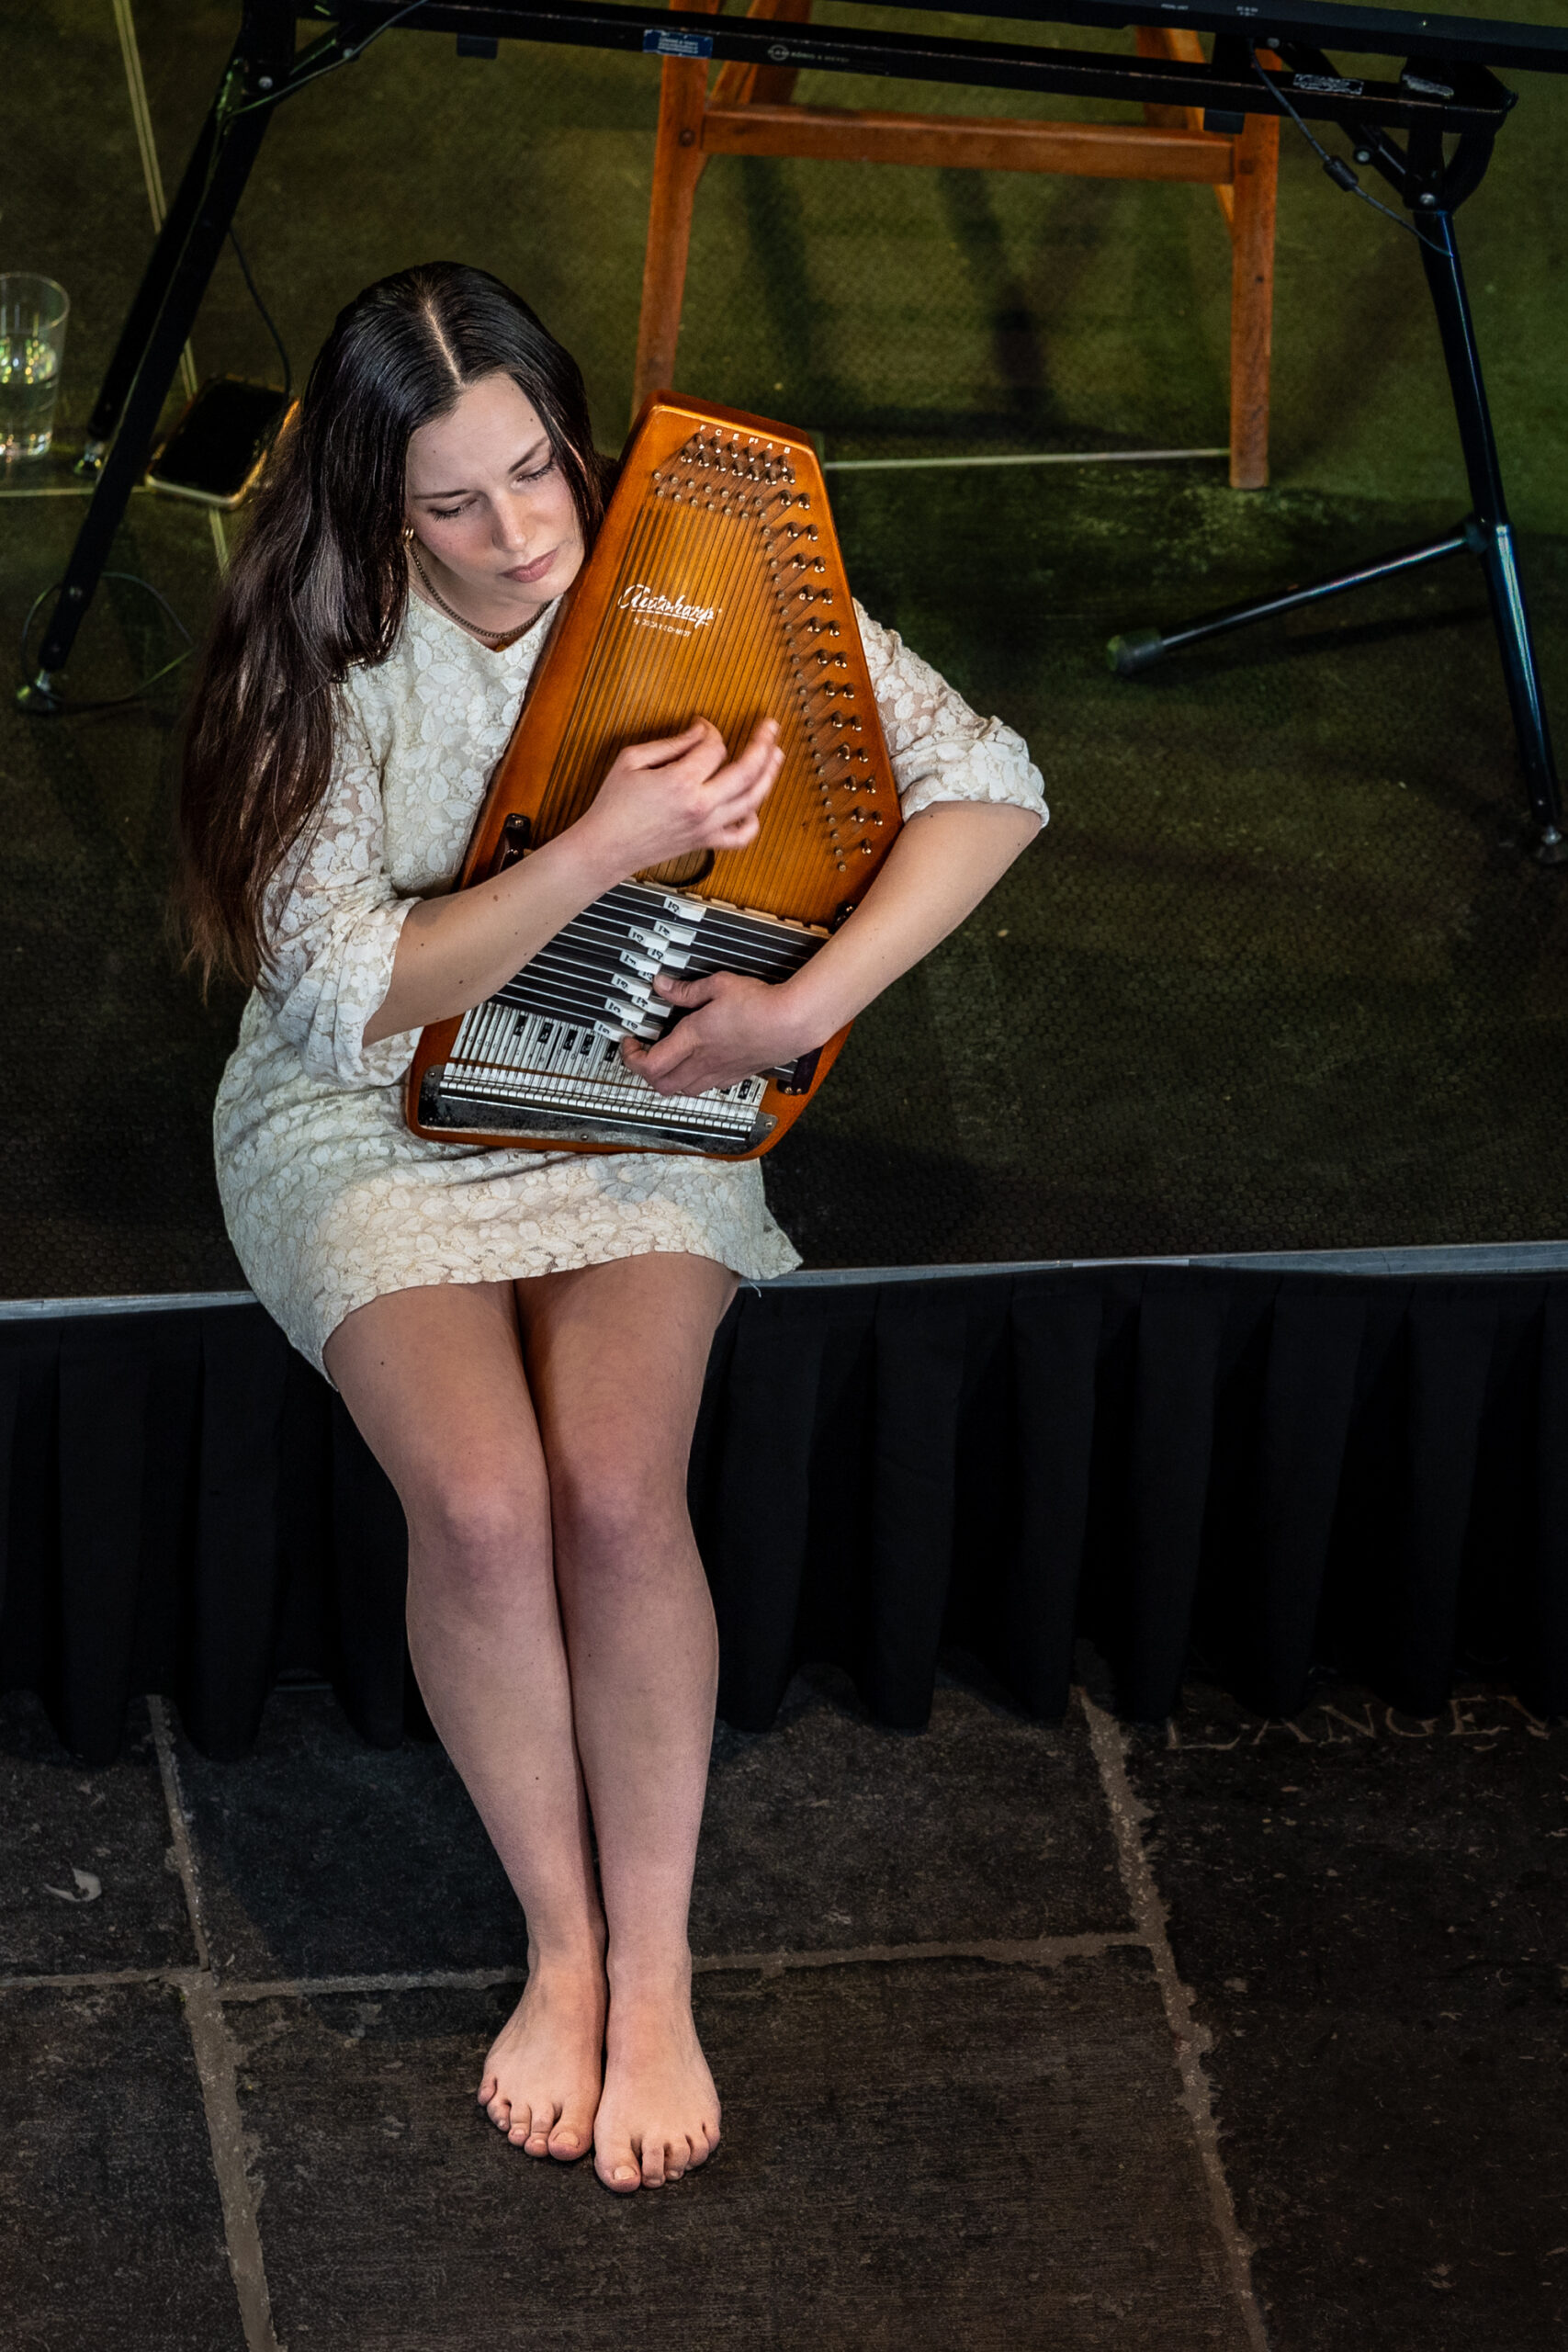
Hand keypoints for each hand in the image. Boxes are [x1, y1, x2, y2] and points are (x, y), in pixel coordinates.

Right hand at [573, 716, 781, 884]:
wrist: (606, 847)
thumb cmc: (613, 805)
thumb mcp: (633, 760)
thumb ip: (671, 743)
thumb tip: (699, 730)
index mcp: (680, 781)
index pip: (714, 747)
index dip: (711, 730)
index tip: (703, 725)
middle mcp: (700, 805)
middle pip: (747, 770)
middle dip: (762, 743)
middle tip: (770, 727)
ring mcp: (707, 827)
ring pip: (752, 800)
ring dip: (769, 775)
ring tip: (777, 756)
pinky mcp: (706, 843)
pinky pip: (741, 837)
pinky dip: (754, 822)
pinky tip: (754, 807)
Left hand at [622, 968, 817, 1098]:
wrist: (793, 1022)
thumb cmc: (760, 1003)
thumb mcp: (718, 985)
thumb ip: (686, 990)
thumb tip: (662, 986)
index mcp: (693, 1039)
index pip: (649, 1065)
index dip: (631, 1058)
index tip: (630, 1043)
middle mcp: (703, 1061)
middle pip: (661, 1085)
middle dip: (645, 1073)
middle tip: (644, 1053)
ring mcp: (720, 1072)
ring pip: (682, 1090)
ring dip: (668, 1079)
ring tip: (668, 1060)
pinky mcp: (736, 1076)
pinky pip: (705, 1087)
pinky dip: (692, 1080)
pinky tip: (698, 1063)